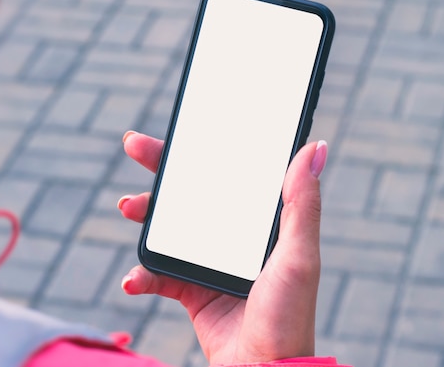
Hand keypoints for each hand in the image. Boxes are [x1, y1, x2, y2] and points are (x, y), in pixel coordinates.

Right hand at [118, 131, 326, 364]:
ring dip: (145, 214)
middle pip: (193, 194)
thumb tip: (314, 147)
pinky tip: (134, 279)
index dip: (206, 151)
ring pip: (170, 227)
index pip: (231, 175)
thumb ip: (302, 204)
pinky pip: (159, 274)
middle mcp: (233, 237)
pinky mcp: (191, 290)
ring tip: (129, 207)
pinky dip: (142, 274)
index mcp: (260, 223)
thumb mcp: (300, 256)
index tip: (183, 128)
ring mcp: (210, 262)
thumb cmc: (290, 316)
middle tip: (136, 145)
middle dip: (163, 170)